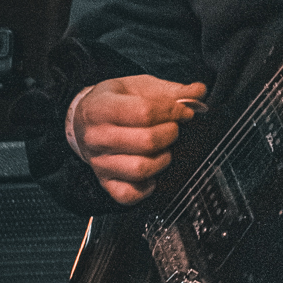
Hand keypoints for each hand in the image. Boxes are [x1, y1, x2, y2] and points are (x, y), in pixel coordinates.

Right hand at [71, 74, 206, 206]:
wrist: (83, 120)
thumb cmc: (114, 102)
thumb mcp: (138, 87)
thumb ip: (171, 90)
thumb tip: (199, 91)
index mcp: (102, 108)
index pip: (145, 112)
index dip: (172, 111)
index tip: (183, 111)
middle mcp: (97, 137)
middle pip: (146, 141)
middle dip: (170, 134)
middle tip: (173, 129)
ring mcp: (100, 162)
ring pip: (141, 169)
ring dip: (163, 159)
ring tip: (164, 149)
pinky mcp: (105, 182)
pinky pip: (128, 195)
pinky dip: (147, 188)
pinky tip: (152, 173)